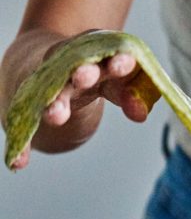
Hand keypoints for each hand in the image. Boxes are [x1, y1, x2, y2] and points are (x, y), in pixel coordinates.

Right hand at [10, 42, 154, 170]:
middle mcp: (72, 66)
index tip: (124, 65)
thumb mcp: (116, 84)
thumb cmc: (99, 75)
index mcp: (99, 57)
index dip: (118, 61)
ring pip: (53, 92)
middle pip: (78, 67)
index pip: (109, 56)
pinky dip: (24, 145)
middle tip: (83, 77)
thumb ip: (132, 97)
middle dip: (82, 72)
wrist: (55, 68)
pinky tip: (21, 162)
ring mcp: (52, 84)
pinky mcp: (36, 101)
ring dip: (55, 103)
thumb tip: (141, 114)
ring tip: (55, 115)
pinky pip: (29, 122)